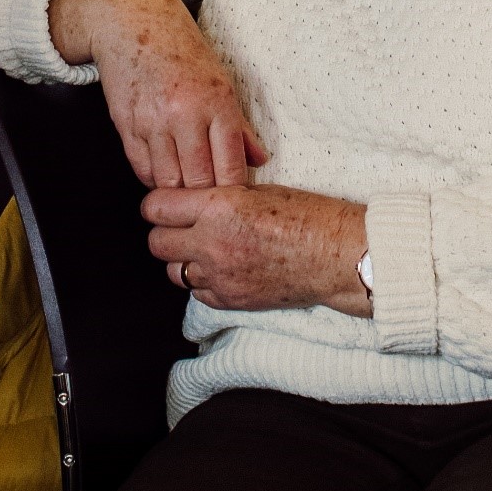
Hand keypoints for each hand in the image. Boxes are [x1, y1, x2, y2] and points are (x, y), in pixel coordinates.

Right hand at [48, 0, 266, 188]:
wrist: (134, 24)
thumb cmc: (184, 53)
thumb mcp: (222, 81)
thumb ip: (240, 127)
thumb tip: (260, 160)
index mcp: (216, 102)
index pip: (230, 165)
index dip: (234, 191)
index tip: (236, 202)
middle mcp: (185, 113)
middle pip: (199, 181)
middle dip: (206, 197)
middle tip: (212, 205)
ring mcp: (152, 121)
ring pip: (168, 182)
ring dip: (179, 192)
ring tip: (188, 193)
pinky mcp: (126, 126)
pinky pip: (142, 170)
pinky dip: (154, 179)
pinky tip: (164, 175)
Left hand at [143, 182, 370, 316]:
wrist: (335, 256)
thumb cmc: (307, 216)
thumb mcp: (259, 190)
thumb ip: (220, 198)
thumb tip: (194, 202)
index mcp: (218, 207)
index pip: (156, 207)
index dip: (156, 205)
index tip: (162, 205)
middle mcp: (212, 243)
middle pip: (156, 242)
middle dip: (164, 233)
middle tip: (179, 226)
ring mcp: (219, 276)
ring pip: (173, 272)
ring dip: (181, 260)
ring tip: (202, 249)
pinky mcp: (230, 300)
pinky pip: (197, 293)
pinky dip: (202, 281)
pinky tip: (221, 268)